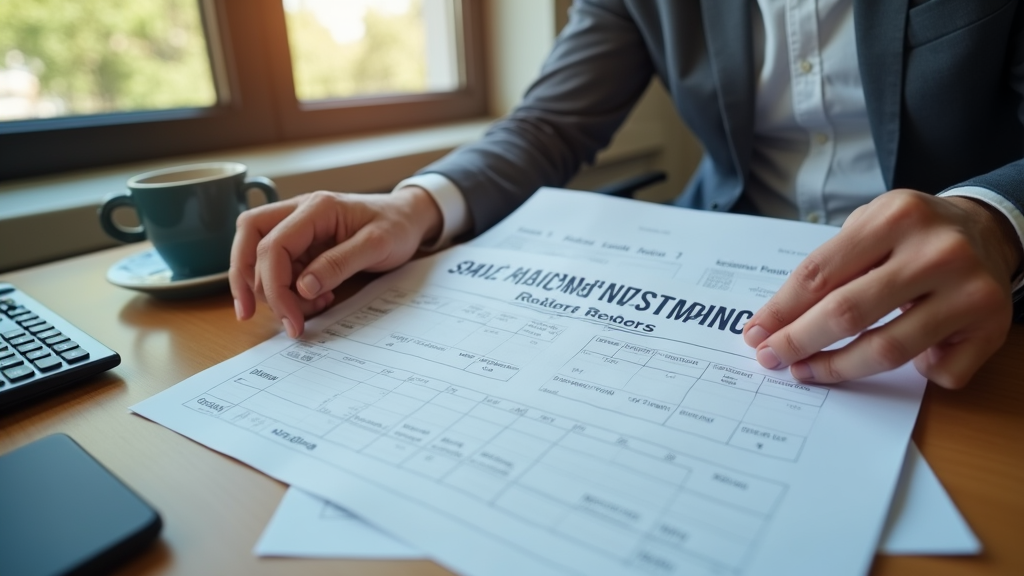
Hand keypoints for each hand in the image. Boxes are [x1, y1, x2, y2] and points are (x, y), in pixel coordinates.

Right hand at [230, 187, 441, 337]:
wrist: (407, 218)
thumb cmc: (395, 226)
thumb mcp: (377, 245)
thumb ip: (339, 264)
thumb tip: (302, 287)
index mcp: (316, 208)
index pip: (272, 245)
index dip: (272, 285)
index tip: (290, 318)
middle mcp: (298, 212)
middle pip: (249, 242)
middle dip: (255, 286)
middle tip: (280, 320)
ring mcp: (297, 228)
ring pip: (258, 257)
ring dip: (274, 291)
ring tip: (308, 309)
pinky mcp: (301, 244)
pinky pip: (279, 267)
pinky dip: (287, 290)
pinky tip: (314, 300)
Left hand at [743, 189, 1021, 387]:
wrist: (988, 230)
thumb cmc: (912, 234)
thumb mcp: (869, 226)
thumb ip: (827, 267)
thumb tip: (774, 323)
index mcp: (896, 216)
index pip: (821, 273)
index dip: (781, 310)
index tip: (756, 334)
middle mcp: (936, 251)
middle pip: (848, 312)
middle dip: (799, 342)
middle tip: (771, 359)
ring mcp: (968, 289)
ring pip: (887, 349)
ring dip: (837, 369)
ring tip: (806, 371)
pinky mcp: (992, 324)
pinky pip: (937, 370)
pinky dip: (915, 374)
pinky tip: (904, 363)